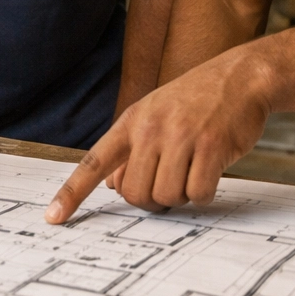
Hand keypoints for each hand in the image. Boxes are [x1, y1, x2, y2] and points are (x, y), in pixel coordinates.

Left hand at [45, 48, 271, 222]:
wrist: (241, 77)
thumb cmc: (198, 99)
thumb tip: (113, 186)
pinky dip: (205, 193)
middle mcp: (151, 128)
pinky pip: (198, 193)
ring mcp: (181, 136)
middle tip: (170, 182)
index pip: (94, 161)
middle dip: (152, 199)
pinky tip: (211, 170)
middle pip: (135, 194)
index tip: (53, 218)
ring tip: (193, 169)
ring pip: (166, 197)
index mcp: (133, 121)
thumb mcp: (156, 113)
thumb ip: (133, 148)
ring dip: (182, 195)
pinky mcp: (210, 146)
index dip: (72, 193)